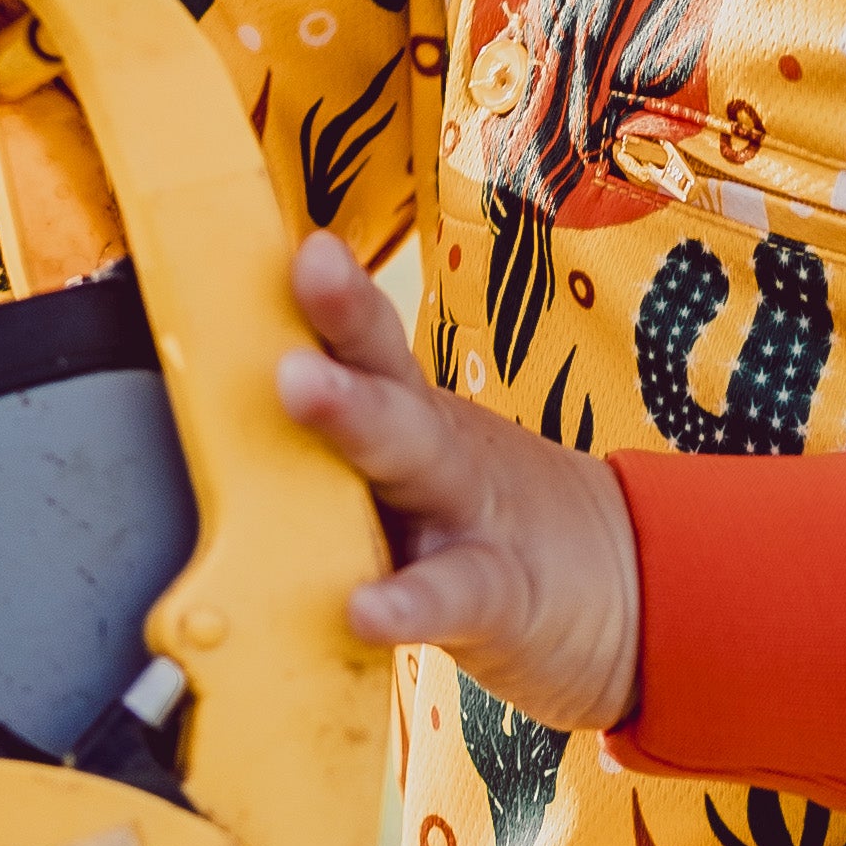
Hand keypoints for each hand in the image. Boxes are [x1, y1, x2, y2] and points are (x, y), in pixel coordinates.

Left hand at [279, 229, 639, 730]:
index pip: (367, 342)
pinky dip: (408, 599)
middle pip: (389, 375)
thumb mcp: (422, 469)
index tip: (295, 238)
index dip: (332, 288)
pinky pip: (449, 594)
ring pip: (415, 458)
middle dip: (342, 317)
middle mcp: (438, 451)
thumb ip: (339, 445)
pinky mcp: (499, 599)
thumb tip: (212, 412)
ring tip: (302, 385)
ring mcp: (471, 519)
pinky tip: (365, 607)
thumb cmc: (491, 527)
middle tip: (304, 267)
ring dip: (357, 415)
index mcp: (413, 418)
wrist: (633, 589)